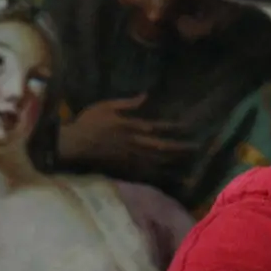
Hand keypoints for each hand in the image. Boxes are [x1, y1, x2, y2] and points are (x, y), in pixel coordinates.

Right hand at [58, 94, 194, 177]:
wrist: (74, 143)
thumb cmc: (88, 122)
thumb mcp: (106, 106)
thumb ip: (127, 103)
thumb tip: (145, 96)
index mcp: (131, 127)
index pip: (157, 127)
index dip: (173, 127)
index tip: (187, 126)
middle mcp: (135, 143)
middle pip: (162, 146)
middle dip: (180, 147)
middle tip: (196, 147)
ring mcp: (131, 156)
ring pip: (157, 160)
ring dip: (174, 160)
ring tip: (188, 160)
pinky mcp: (126, 165)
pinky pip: (147, 170)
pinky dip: (160, 172)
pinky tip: (170, 174)